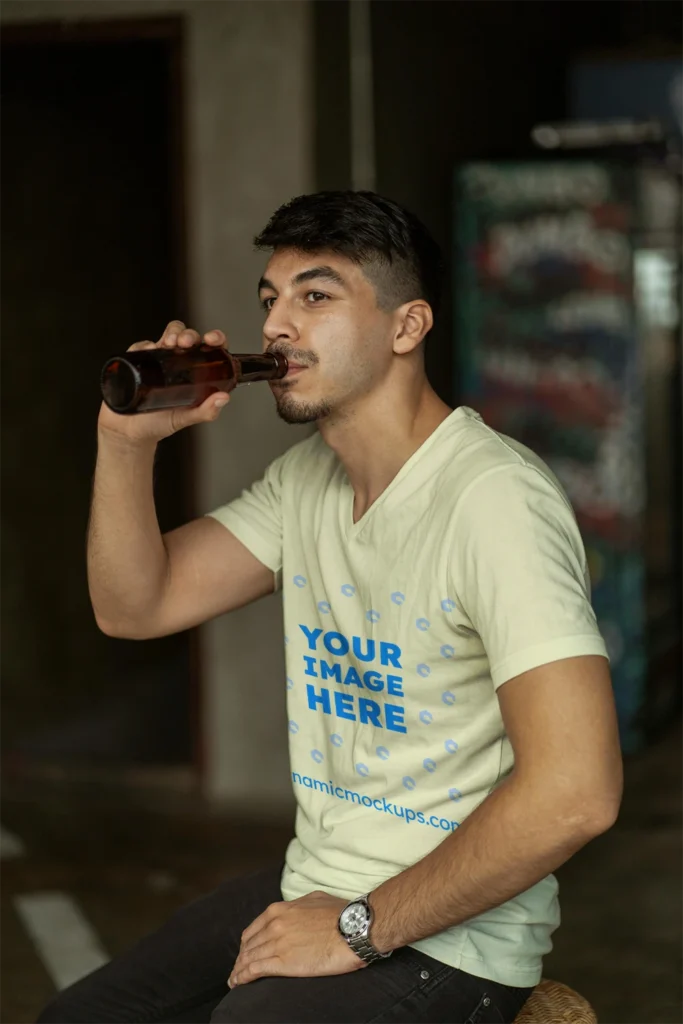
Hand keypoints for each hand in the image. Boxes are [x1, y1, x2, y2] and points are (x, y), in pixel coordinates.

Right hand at [98, 320, 230, 444]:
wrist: (130, 431)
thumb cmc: (159, 423)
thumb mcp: (186, 418)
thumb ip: (206, 411)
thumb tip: (223, 398)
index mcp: (195, 372)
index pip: (209, 349)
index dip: (214, 338)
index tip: (212, 340)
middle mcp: (178, 362)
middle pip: (188, 337)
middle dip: (189, 334)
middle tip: (187, 343)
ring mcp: (159, 359)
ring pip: (168, 334)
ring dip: (172, 333)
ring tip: (171, 343)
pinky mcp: (138, 361)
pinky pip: (142, 346)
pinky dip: (146, 345)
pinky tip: (149, 351)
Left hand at [228, 891, 362, 987]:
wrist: (353, 928)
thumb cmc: (340, 913)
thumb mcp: (314, 899)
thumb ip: (298, 906)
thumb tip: (295, 910)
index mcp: (280, 910)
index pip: (254, 929)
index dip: (248, 942)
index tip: (246, 951)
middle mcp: (274, 925)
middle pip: (249, 945)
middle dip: (241, 958)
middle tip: (238, 969)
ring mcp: (277, 943)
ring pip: (249, 958)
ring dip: (239, 970)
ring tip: (234, 980)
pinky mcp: (283, 962)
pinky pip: (255, 970)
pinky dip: (243, 977)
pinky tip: (238, 983)